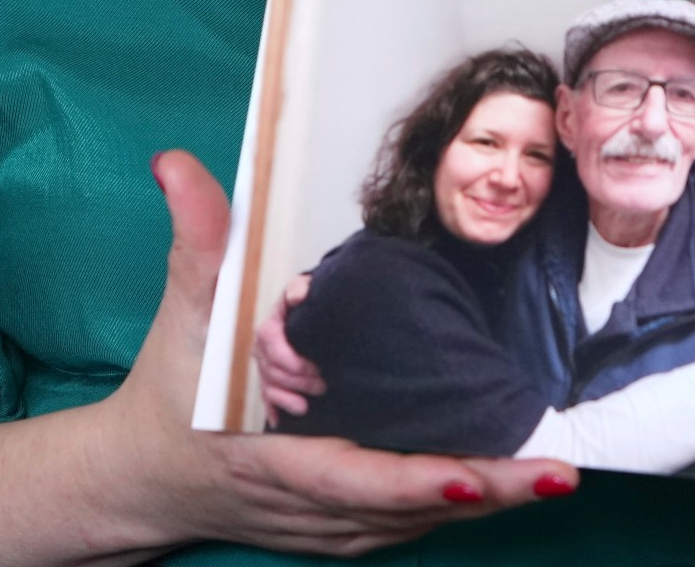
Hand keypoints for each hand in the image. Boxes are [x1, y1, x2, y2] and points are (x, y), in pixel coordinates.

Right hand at [102, 152, 577, 557]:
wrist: (137, 479)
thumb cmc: (167, 396)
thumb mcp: (181, 316)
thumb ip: (195, 240)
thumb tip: (176, 164)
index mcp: (271, 456)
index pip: (353, 477)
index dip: (416, 483)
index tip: (473, 476)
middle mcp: (308, 504)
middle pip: (407, 506)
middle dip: (486, 491)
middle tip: (557, 470)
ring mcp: (328, 526)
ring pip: (414, 522)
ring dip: (483, 502)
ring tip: (551, 474)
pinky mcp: (341, 530)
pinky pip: (407, 522)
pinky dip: (455, 506)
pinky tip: (506, 485)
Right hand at [253, 273, 323, 423]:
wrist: (308, 310)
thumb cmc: (306, 301)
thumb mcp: (303, 288)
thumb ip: (299, 289)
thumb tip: (297, 297)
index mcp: (269, 328)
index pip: (272, 347)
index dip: (293, 362)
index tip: (316, 368)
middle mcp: (262, 349)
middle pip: (273, 372)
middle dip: (298, 382)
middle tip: (323, 385)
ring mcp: (264, 366)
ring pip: (268, 388)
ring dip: (286, 399)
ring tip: (306, 406)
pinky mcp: (269, 379)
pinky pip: (266, 397)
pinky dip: (272, 409)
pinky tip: (279, 421)